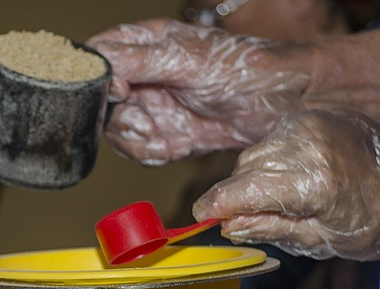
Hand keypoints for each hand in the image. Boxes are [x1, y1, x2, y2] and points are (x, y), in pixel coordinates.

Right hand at [87, 19, 309, 164]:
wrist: (281, 108)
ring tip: (166, 138)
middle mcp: (143, 74)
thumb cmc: (244, 70)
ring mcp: (152, 106)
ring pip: (117, 130)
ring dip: (138, 141)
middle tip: (147, 123)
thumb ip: (139, 61)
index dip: (97, 78)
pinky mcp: (164, 134)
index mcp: (145, 43)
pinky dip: (153, 154)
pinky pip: (140, 150)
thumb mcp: (188, 60)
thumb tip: (101, 67)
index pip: (98, 56)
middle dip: (121, 118)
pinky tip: (176, 147)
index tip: (120, 92)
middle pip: (101, 102)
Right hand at [192, 109, 379, 259]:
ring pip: (255, 154)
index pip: (246, 190)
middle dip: (238, 195)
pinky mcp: (312, 116)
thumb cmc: (371, 219)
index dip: (218, 204)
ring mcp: (311, 125)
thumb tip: (228, 225)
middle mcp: (310, 146)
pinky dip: (271, 160)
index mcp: (315, 182)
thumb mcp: (320, 240)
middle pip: (246, 171)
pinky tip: (290, 175)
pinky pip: (272, 139)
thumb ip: (270, 227)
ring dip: (254, 177)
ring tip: (280, 197)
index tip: (202, 214)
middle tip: (245, 217)